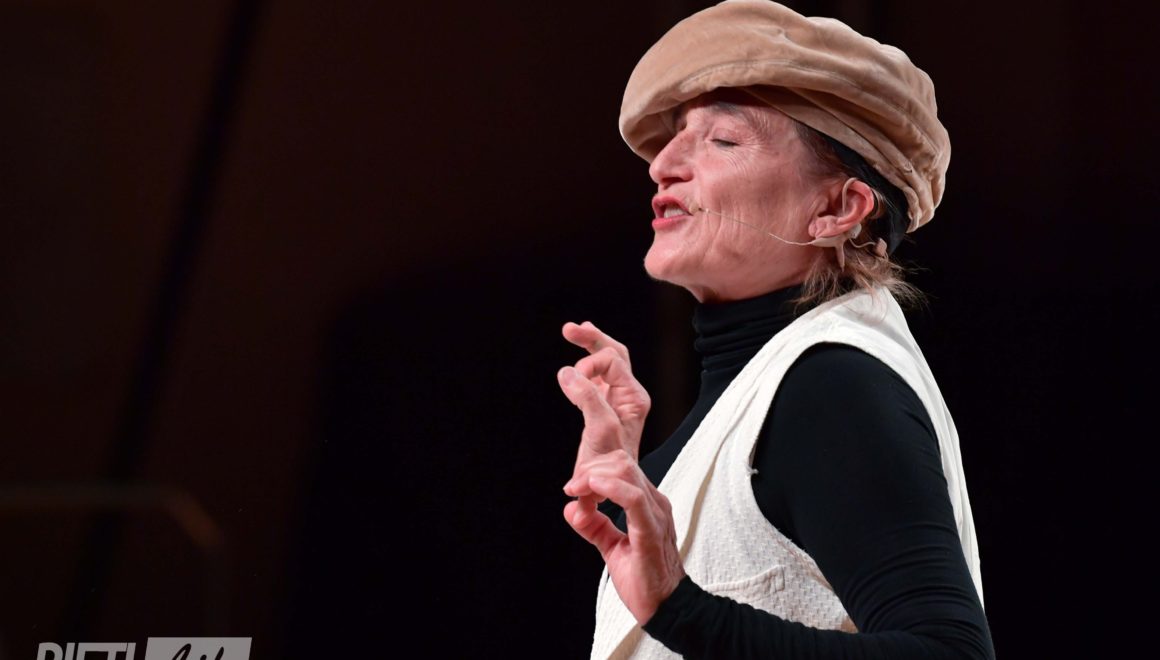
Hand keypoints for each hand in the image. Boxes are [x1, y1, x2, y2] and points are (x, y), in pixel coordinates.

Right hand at [557, 321, 649, 462]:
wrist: (613, 488)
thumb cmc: (610, 466)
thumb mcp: (600, 431)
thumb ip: (586, 399)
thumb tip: (566, 372)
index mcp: (634, 398)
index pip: (612, 363)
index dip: (589, 364)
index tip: (571, 378)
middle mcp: (629, 394)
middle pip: (614, 353)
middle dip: (592, 339)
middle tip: (569, 329)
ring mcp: (617, 398)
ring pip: (607, 358)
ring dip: (590, 342)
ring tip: (571, 330)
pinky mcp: (604, 404)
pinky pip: (598, 371)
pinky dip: (587, 356)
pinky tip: (577, 343)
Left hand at [563, 450, 685, 623]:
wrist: (664, 607)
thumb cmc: (644, 579)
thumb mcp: (612, 546)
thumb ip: (594, 526)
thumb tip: (572, 509)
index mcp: (647, 504)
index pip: (621, 468)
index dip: (592, 471)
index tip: (572, 489)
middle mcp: (654, 503)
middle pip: (621, 463)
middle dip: (590, 470)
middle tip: (571, 489)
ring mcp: (656, 514)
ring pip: (626, 472)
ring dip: (594, 477)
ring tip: (577, 492)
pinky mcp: (651, 530)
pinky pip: (633, 498)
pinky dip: (610, 488)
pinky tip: (593, 489)